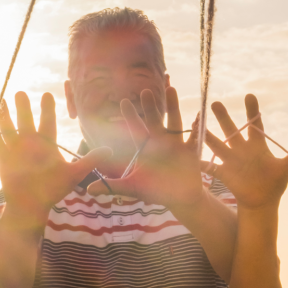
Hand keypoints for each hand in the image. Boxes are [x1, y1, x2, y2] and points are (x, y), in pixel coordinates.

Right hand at [0, 92, 110, 228]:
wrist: (32, 206)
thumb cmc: (53, 190)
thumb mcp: (73, 174)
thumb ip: (90, 160)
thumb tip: (110, 150)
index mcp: (47, 145)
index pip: (48, 122)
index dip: (47, 109)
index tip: (47, 94)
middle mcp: (31, 145)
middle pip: (26, 121)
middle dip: (23, 108)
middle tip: (21, 92)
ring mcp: (16, 151)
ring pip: (9, 129)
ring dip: (5, 115)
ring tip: (0, 100)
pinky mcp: (4, 159)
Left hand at [86, 87, 206, 209]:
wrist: (179, 198)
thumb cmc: (155, 191)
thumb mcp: (133, 188)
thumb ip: (112, 186)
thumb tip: (88, 189)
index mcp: (146, 149)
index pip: (136, 130)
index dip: (130, 116)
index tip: (123, 102)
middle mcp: (160, 143)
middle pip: (155, 121)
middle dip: (151, 106)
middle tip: (145, 91)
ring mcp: (176, 145)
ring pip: (174, 122)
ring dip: (173, 106)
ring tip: (171, 89)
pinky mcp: (190, 151)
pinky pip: (194, 137)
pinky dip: (198, 127)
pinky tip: (200, 115)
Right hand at [203, 94, 287, 210]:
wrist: (262, 202)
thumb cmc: (275, 183)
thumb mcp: (285, 168)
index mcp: (257, 145)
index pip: (254, 123)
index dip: (252, 110)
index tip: (249, 95)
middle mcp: (242, 149)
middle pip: (231, 129)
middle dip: (223, 117)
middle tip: (214, 103)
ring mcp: (231, 160)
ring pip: (217, 143)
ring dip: (208, 134)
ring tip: (198, 122)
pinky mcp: (224, 172)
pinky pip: (210, 166)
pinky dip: (201, 162)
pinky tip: (190, 156)